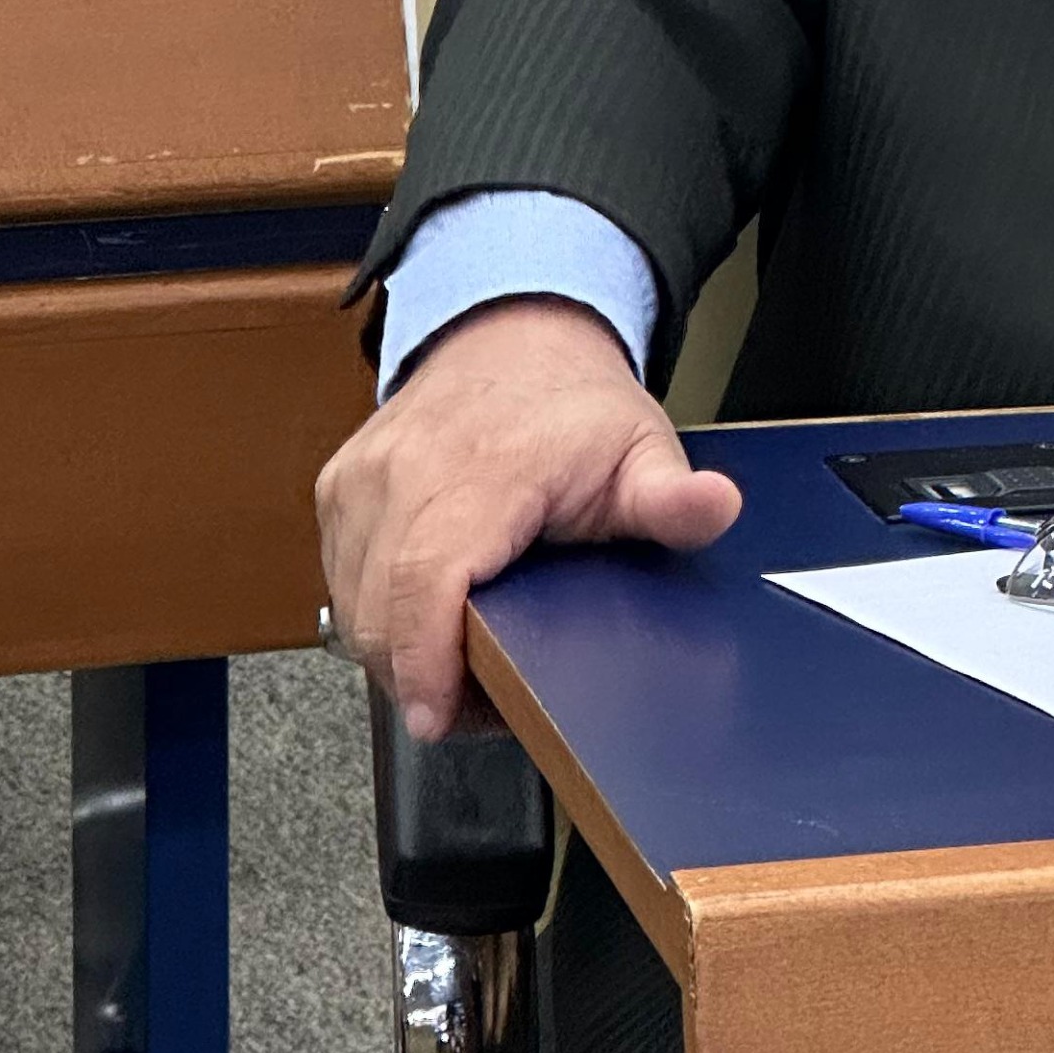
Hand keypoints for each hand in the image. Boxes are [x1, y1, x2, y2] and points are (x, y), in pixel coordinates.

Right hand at [316, 297, 744, 738]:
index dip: (425, 661)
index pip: (428, 577)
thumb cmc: (573, 406)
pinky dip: (375, 613)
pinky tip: (425, 620)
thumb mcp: (643, 450)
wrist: (515, 335)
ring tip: (458, 663)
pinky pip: (340, 578)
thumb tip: (714, 507)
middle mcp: (406, 470)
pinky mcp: (339, 491)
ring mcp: (362, 480)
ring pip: (353, 604)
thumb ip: (674, 497)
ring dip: (396, 651)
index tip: (437, 716)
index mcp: (483, 468)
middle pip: (382, 610)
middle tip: (476, 705)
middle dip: (419, 678)